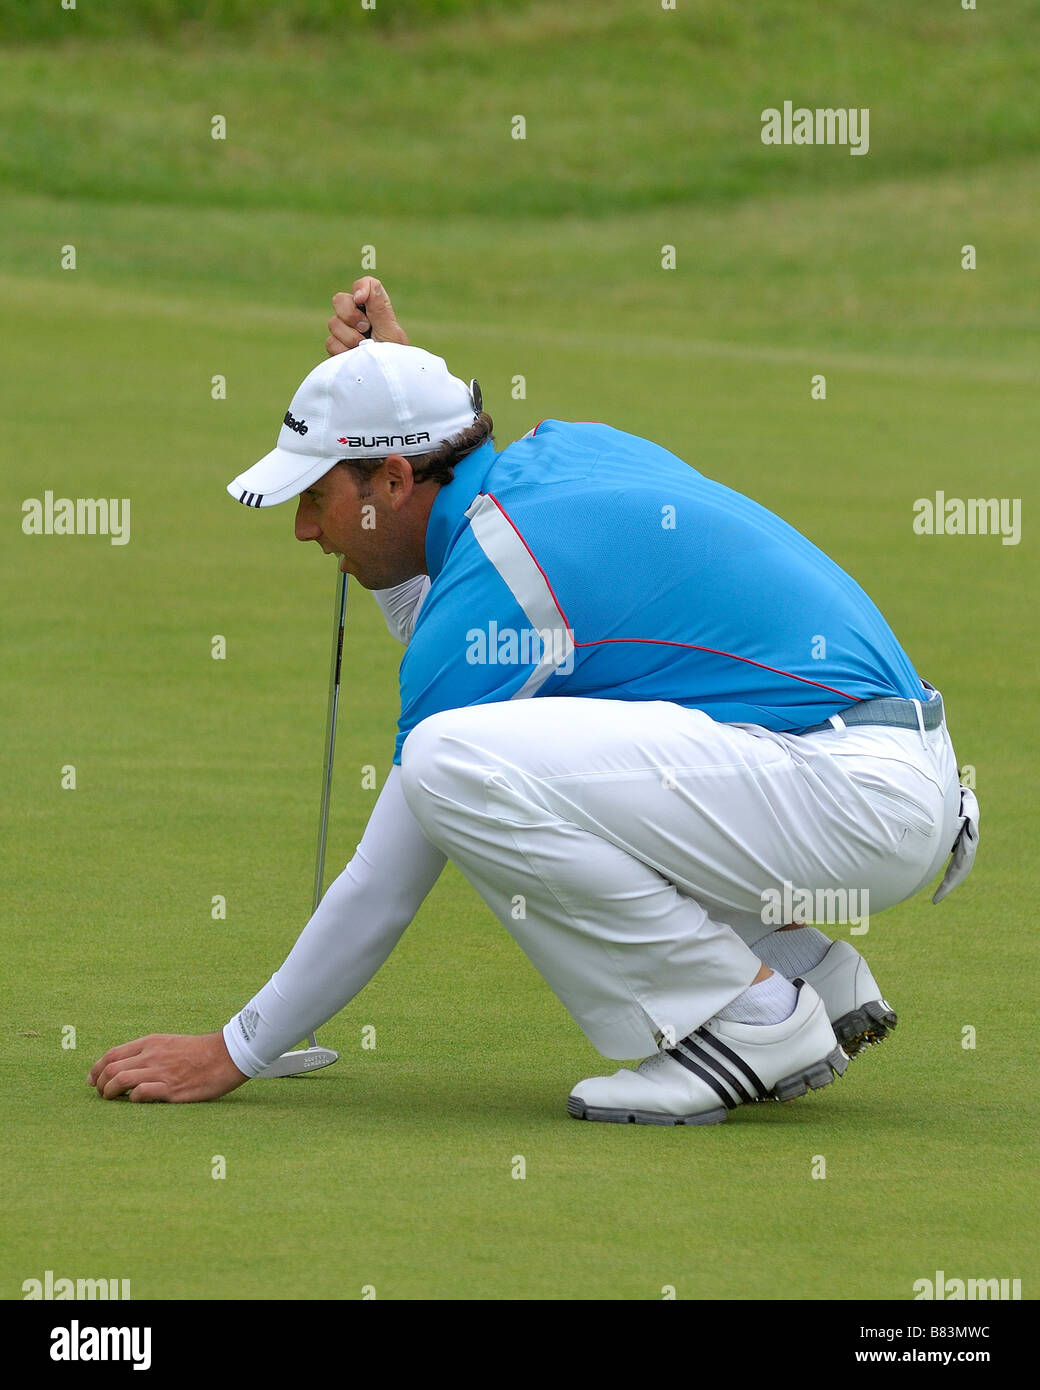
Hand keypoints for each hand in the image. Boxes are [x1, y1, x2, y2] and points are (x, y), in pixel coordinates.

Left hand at [87, 1031, 248, 1102]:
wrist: (226, 1055)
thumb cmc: (199, 1052)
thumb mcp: (170, 1044)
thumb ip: (148, 1053)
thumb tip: (127, 1068)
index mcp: (151, 1043)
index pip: (112, 1055)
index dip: (96, 1069)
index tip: (92, 1081)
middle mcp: (152, 1056)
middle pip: (111, 1069)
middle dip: (100, 1085)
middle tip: (102, 1094)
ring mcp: (161, 1072)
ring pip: (121, 1081)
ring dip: (110, 1093)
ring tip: (112, 1100)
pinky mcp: (172, 1089)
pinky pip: (141, 1094)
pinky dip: (133, 1100)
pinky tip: (136, 1102)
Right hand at [326, 276, 408, 354]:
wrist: (386, 386)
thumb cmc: (395, 359)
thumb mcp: (391, 333)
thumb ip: (380, 309)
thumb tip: (368, 286)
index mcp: (375, 309)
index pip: (364, 285)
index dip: (360, 287)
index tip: (361, 299)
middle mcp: (358, 317)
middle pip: (339, 300)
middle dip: (350, 314)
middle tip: (365, 329)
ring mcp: (345, 332)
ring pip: (333, 323)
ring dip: (350, 338)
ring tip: (364, 349)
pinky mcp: (337, 349)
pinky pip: (331, 343)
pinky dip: (344, 351)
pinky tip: (355, 358)